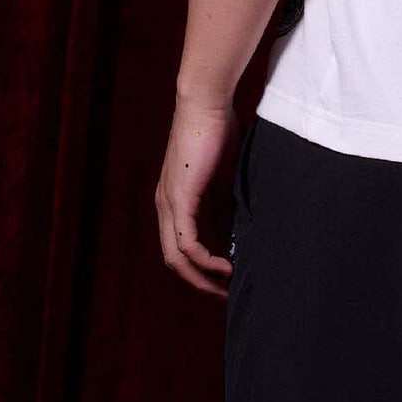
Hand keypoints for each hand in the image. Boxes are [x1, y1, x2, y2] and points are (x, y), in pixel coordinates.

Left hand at [156, 92, 236, 296]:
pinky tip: (226, 266)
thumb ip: (226, 208)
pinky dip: (206, 261)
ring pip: (177, 258)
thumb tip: (237, 236)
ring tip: (228, 288)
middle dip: (200, 283)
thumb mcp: (225, 181)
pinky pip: (188, 243)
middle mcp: (165, 207)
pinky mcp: (178, 200)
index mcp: (174, 202)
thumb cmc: (219, 134)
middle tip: (226, 296)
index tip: (226, 281)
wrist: (207, 106)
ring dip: (203, 278)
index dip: (201, 269)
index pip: (181, 247)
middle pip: (175, 261)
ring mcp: (168, 204)